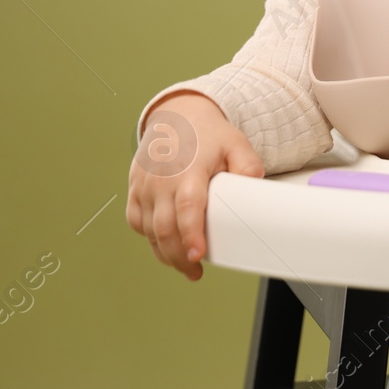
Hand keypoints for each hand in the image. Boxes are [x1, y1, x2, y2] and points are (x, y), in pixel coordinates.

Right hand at [126, 95, 264, 281]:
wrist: (176, 116)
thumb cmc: (208, 135)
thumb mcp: (236, 143)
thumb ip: (247, 165)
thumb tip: (253, 184)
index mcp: (187, 170)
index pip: (186, 207)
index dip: (190, 234)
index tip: (197, 255)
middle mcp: (161, 181)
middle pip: (164, 227)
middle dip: (178, 256)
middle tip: (195, 272)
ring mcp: (144, 186)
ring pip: (148, 230)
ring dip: (164, 252)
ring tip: (185, 266)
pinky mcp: (134, 190)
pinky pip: (136, 222)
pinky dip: (149, 238)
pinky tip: (165, 247)